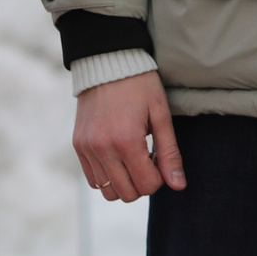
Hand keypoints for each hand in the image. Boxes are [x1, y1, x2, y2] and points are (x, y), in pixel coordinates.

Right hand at [72, 70, 184, 201]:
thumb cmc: (140, 85)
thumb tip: (178, 186)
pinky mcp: (78, 145)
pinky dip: (107, 175)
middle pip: (126, 194)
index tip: (159, 159)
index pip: (146, 186)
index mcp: (126, 140)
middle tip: (147, 159)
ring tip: (132, 158)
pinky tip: (117, 155)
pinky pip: (92, 178)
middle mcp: (102, 148)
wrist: (107, 61)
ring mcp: (86, 148)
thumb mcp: (161, 115)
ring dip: (123, 182)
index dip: (159, 178)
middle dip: (142, 183)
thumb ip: (169, 153)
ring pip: (107, 190)